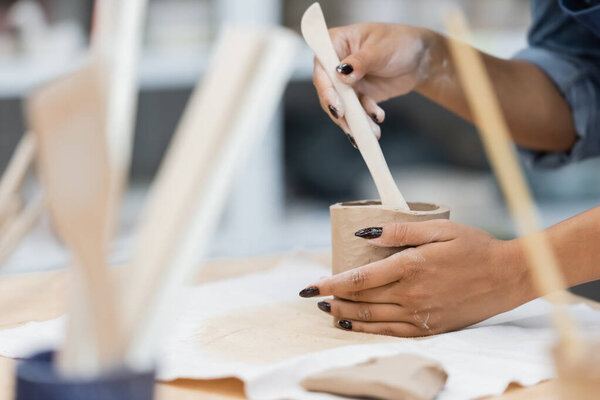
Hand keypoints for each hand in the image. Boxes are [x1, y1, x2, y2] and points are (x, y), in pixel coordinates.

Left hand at [300, 220, 533, 336]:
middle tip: (314, 295)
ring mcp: (421, 315)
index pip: (359, 278)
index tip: (310, 284)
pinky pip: (390, 332)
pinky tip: (353, 325)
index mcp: (411, 268)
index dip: (331, 283)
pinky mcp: (430, 328)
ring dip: (344, 315)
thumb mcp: (439, 228)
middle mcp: (412, 295)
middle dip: (333, 298)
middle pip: (361, 300)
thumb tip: (365, 235)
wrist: (508, 276)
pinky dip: (367, 329)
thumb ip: (400, 232)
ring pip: (371, 318)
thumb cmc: (474, 247)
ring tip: (327, 310)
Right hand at [313, 23, 436, 139]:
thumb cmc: (400, 42)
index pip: (322, 68)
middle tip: (352, 127)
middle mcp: (335, 63)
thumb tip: (342, 73)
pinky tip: (377, 120)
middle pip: (328, 92)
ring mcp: (345, 81)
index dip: (327, 90)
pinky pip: (355, 112)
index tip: (338, 107)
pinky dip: (364, 120)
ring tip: (371, 131)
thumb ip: (361, 61)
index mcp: (336, 42)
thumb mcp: (382, 49)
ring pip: (341, 106)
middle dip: (341, 112)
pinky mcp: (356, 96)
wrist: (420, 59)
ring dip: (355, 121)